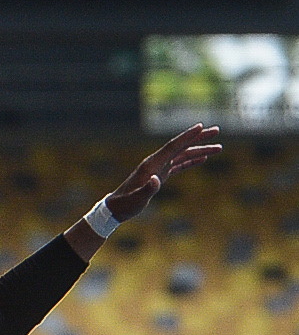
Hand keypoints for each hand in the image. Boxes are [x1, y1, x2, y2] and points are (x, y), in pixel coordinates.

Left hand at [105, 124, 222, 222]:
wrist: (115, 208)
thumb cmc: (125, 204)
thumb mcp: (137, 199)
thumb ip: (147, 189)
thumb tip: (156, 180)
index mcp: (152, 164)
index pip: (173, 146)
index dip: (187, 136)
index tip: (201, 126)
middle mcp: (156, 163)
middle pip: (181, 147)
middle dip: (199, 138)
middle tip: (217, 130)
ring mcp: (158, 168)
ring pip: (182, 155)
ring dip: (200, 150)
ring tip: (218, 147)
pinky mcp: (160, 175)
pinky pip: (179, 165)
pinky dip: (191, 161)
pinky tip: (202, 159)